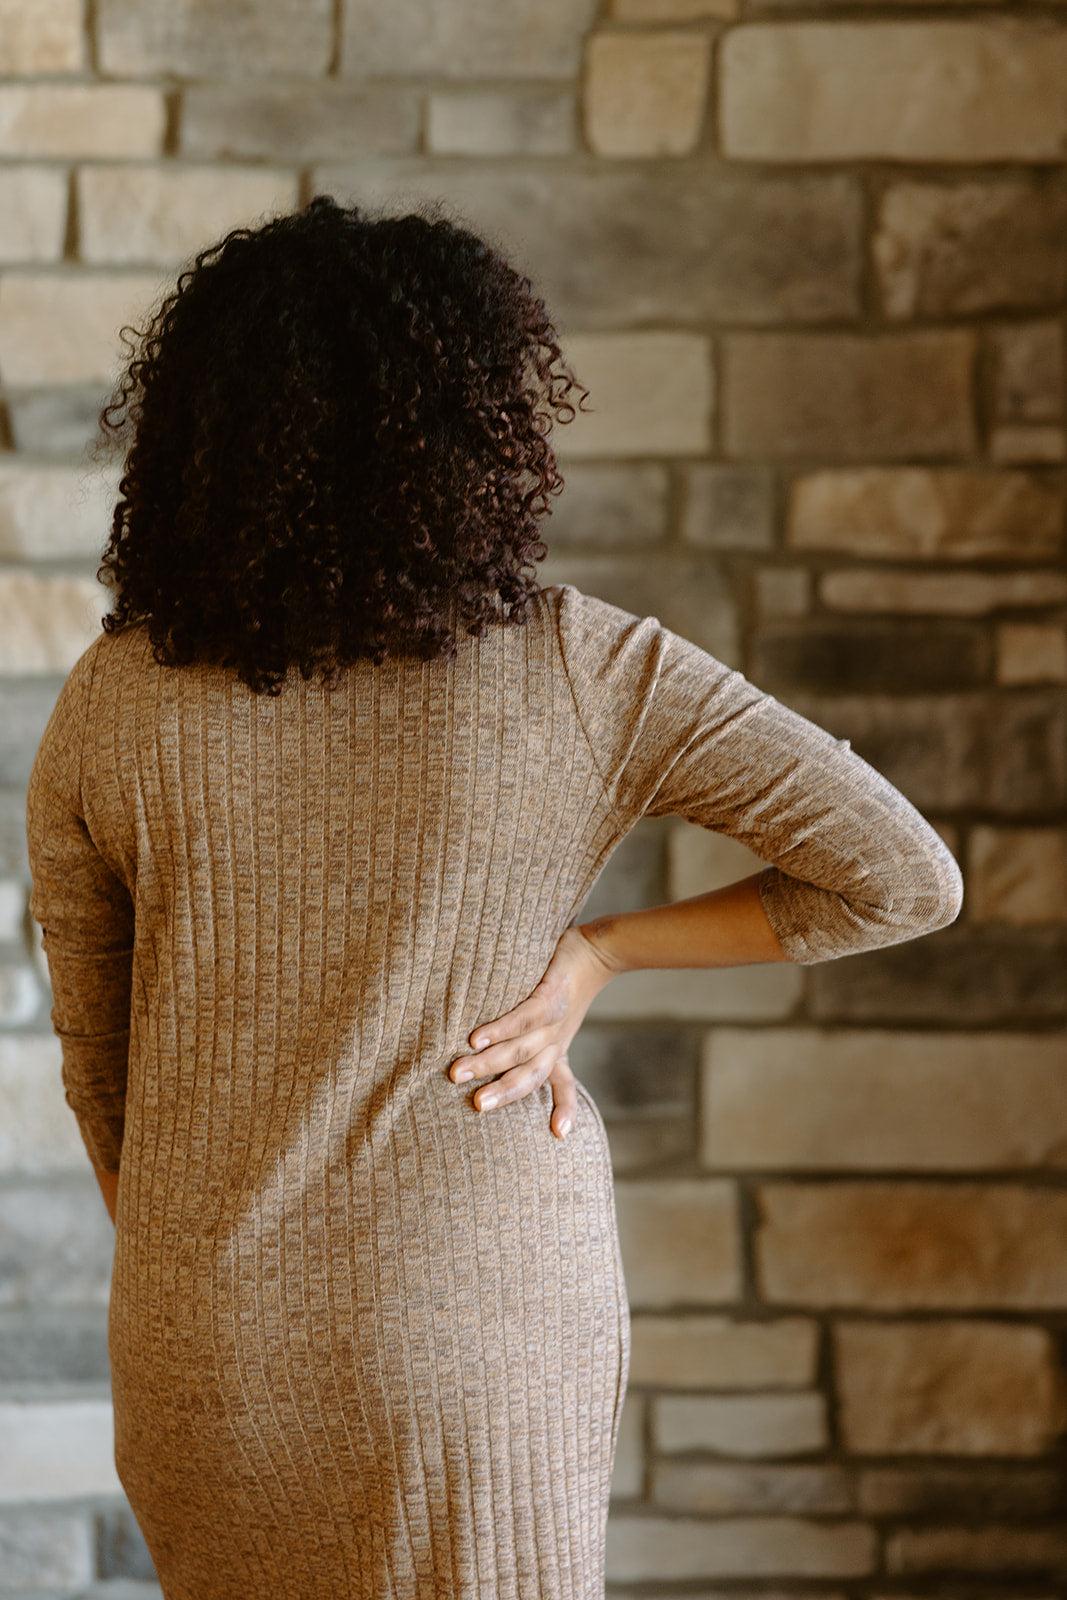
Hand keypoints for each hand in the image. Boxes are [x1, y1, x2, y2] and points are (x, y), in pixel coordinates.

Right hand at [448, 923, 620, 1138]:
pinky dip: (499, 1030)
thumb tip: (484, 1045)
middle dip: (501, 1093)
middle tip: (475, 1106)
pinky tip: (475, 1038)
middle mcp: (557, 1042)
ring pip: (520, 1050)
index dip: (564, 1109)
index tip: (559, 1135)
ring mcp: (554, 1022)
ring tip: (456, 1072)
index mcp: (558, 1050)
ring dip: (488, 1063)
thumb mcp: (556, 1020)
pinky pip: (522, 1020)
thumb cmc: (568, 984)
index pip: (563, 1085)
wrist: (597, 950)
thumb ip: (531, 1036)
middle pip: (530, 1076)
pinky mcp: (549, 997)